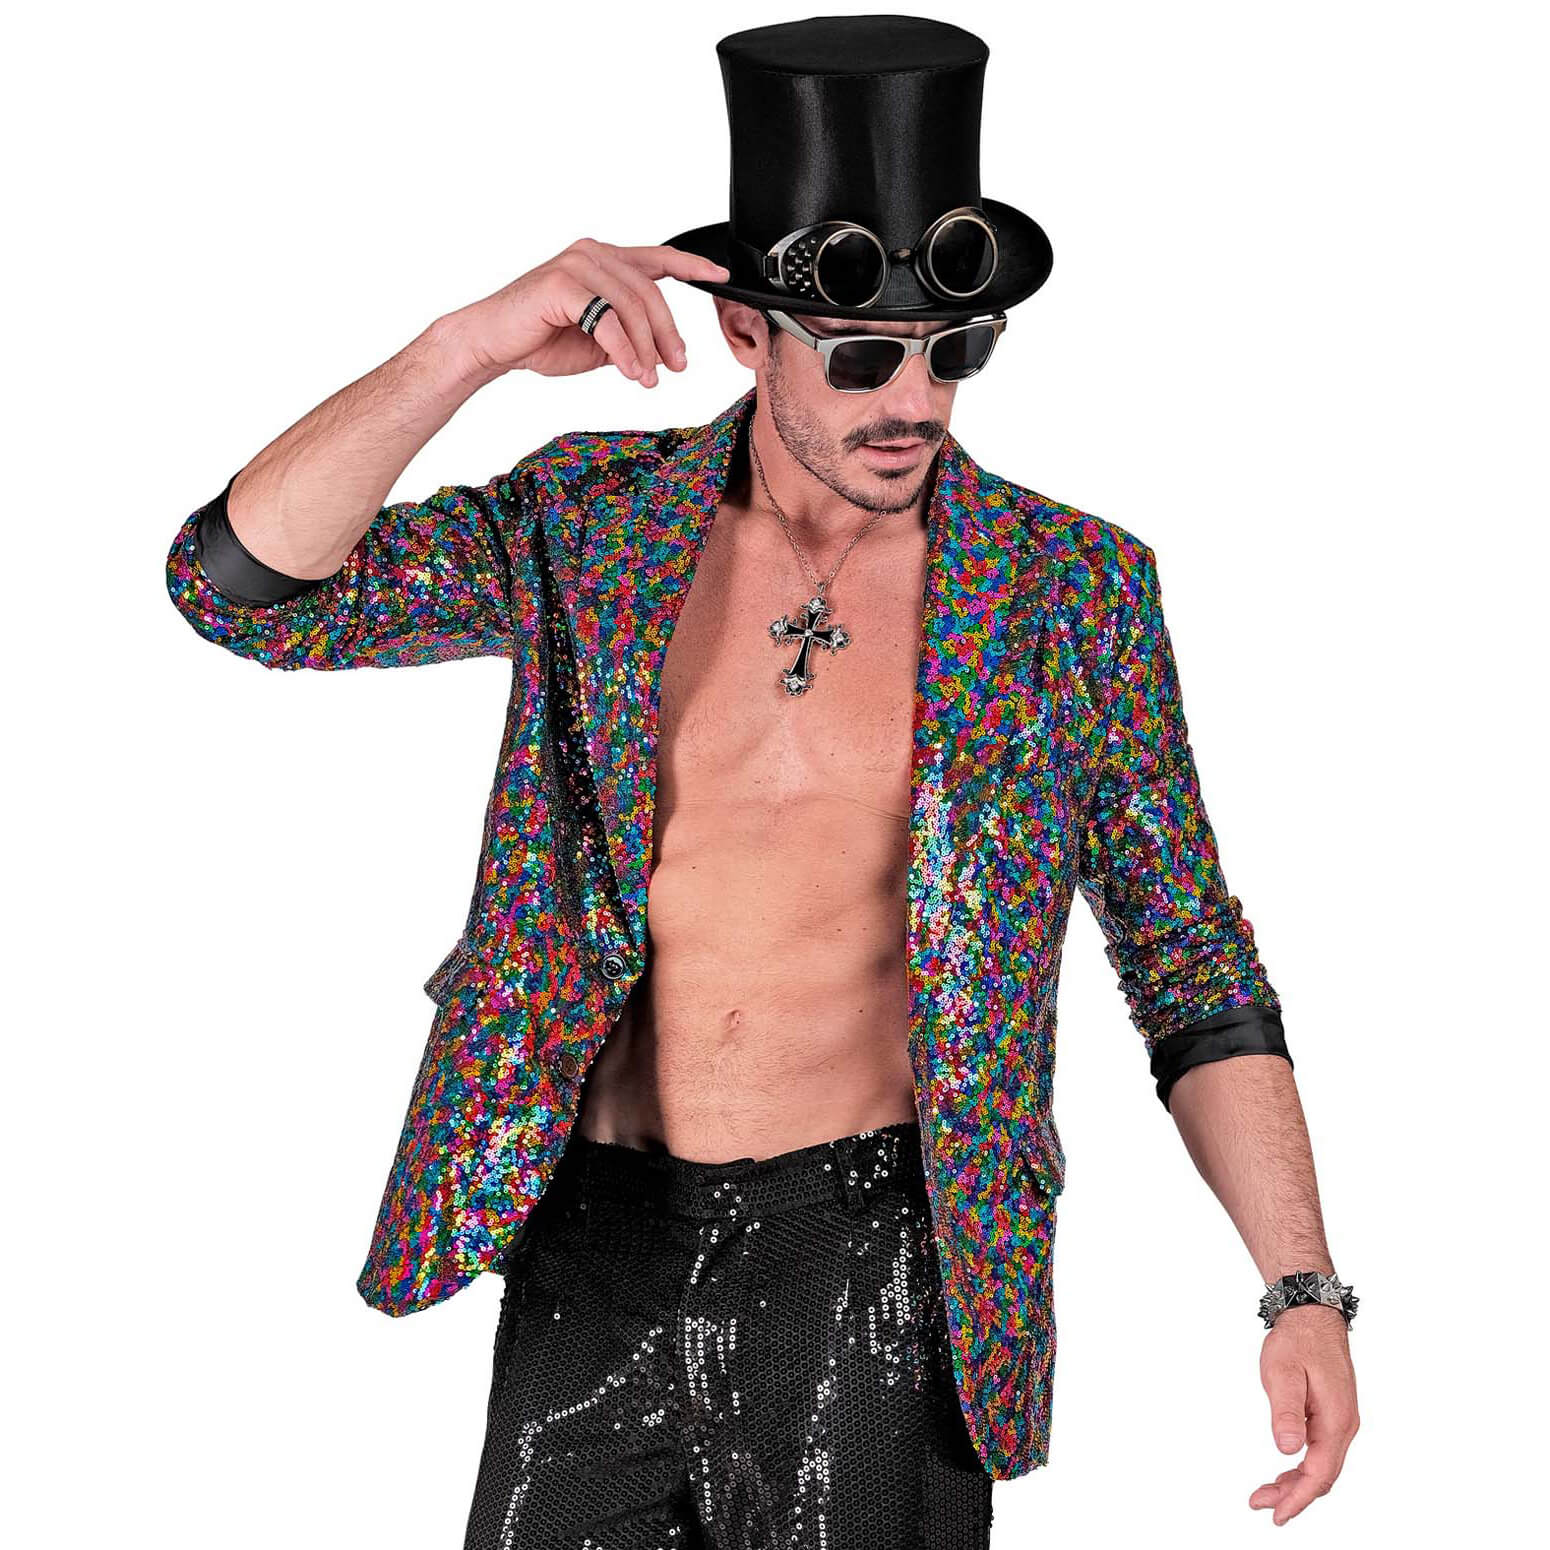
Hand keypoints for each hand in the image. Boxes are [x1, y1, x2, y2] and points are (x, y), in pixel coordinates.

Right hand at [448, 238, 731, 387]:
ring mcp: (576, 264)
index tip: (720, 277)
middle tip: (676, 366)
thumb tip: (658, 353)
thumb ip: (628, 334)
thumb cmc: (541, 337)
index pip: (657, 258)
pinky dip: (624, 350)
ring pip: (631, 306)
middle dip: (668, 334)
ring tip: (648, 378)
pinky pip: (607, 320)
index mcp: (604, 259)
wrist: (494, 343)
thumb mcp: (598, 339)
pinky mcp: (561, 284)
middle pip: (650, 292)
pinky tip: (630, 371)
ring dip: (646, 348)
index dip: (692, 266)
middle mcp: (592, 253)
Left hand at [1250, 1305, 1359, 1524]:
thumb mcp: (1283, 1372)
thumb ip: (1286, 1412)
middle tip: (1261, 1505)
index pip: (1319, 1474)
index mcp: (1335, 1420)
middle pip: (1322, 1476)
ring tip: (1267, 1494)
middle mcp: (1344, 1426)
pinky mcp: (1332, 1414)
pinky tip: (1285, 1471)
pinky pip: (1321, 1451)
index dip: (1298, 1499)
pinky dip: (1303, 1467)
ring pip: (1322, 1465)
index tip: (1276, 1515)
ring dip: (1296, 1483)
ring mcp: (1340, 1420)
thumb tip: (1287, 1450)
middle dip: (1293, 1496)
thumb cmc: (1298, 1341)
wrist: (1313, 1316)